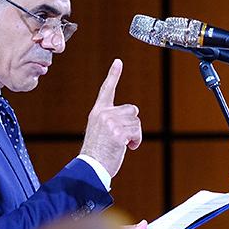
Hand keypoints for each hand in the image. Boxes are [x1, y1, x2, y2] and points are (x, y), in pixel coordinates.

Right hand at [80, 59, 141, 177]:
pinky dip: (137, 141)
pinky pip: (137, 131)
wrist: (91, 167)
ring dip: (135, 134)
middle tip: (124, 138)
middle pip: (132, 110)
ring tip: (124, 144)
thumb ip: (113, 119)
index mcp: (98, 112)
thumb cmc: (97, 153)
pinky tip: (129, 147)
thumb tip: (135, 111)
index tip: (118, 62)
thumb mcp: (101, 131)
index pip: (107, 90)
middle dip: (133, 124)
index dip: (113, 75)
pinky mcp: (119, 132)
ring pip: (136, 121)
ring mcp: (111, 122)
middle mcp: (104, 114)